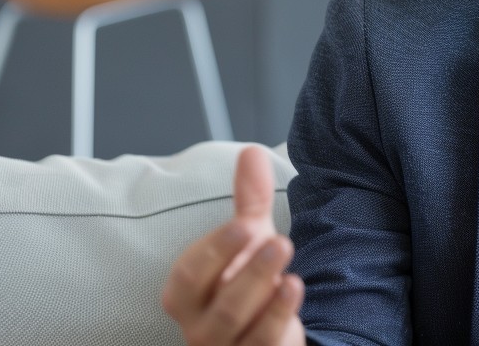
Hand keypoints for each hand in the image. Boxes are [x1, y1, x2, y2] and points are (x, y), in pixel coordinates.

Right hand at [162, 146, 305, 345]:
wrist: (262, 329)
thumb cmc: (247, 281)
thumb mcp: (249, 240)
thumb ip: (248, 201)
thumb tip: (251, 151)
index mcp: (184, 293)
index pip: (192, 273)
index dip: (218, 248)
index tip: (246, 225)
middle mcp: (197, 325)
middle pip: (218, 303)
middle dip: (249, 274)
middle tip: (279, 243)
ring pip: (238, 326)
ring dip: (266, 295)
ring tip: (291, 269)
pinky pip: (262, 343)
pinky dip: (278, 318)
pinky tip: (294, 289)